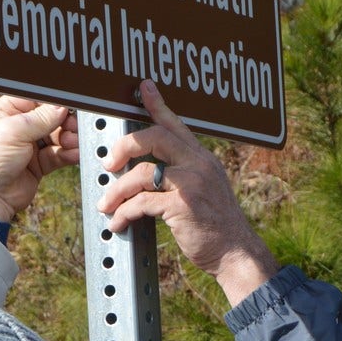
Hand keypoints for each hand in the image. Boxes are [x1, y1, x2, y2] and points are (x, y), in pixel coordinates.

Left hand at [0, 96, 79, 222]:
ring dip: (68, 138)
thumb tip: (61, 106)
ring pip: (55, 136)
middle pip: (47, 118)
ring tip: (74, 141)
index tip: (66, 105)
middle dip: (63, 121)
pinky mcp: (37, 165)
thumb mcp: (14, 130)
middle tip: (74, 125)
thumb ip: (41, 117)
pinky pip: (57, 155)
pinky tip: (75, 153)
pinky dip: (67, 153)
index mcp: (3, 112)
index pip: (33, 100)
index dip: (51, 102)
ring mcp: (27, 147)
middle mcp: (16, 128)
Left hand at [98, 81, 278, 305]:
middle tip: (109, 163)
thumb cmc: (216, 225)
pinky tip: (119, 223)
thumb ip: (185, 174)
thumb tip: (152, 171)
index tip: (144, 87)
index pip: (176, 124)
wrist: (235, 252)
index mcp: (202, 158)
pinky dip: (125, 213)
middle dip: (124, 147)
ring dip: (117, 191)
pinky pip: (142, 202)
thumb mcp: (206, 189)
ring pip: (141, 173)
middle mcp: (198, 164)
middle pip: (154, 137)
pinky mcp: (182, 206)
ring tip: (106, 204)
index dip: (158, 104)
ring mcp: (191, 184)